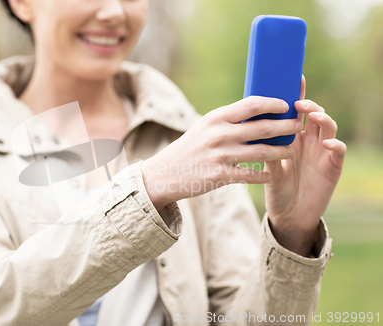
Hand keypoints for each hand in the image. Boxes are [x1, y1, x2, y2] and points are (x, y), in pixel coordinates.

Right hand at [142, 96, 303, 210]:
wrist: (166, 173)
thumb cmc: (190, 147)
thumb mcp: (205, 127)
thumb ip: (228, 120)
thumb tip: (258, 111)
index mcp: (216, 118)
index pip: (251, 105)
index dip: (273, 103)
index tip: (287, 105)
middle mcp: (219, 134)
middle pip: (263, 128)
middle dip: (286, 127)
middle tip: (298, 128)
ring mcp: (221, 155)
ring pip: (262, 152)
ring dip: (281, 152)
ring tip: (291, 151)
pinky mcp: (220, 175)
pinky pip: (251, 175)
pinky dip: (264, 175)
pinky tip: (271, 175)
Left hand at [265, 76, 346, 256]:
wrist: (289, 215)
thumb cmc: (277, 188)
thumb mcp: (267, 167)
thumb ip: (264, 149)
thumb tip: (250, 129)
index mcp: (293, 137)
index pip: (296, 112)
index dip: (297, 95)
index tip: (293, 79)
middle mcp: (309, 142)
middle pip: (314, 115)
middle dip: (309, 105)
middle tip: (299, 102)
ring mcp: (322, 153)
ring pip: (328, 128)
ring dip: (322, 119)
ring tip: (311, 115)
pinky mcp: (332, 168)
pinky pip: (338, 152)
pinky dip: (335, 146)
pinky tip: (326, 144)